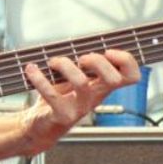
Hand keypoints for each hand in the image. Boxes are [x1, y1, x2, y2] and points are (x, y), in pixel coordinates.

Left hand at [18, 50, 139, 153]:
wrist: (40, 125)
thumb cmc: (58, 97)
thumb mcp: (74, 77)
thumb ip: (82, 62)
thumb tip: (82, 38)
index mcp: (102, 86)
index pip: (131, 76)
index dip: (126, 60)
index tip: (108, 50)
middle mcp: (95, 97)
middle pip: (114, 79)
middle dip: (98, 61)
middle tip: (81, 59)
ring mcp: (80, 108)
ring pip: (82, 83)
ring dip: (65, 65)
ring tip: (53, 62)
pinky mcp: (61, 115)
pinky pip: (52, 95)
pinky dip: (39, 78)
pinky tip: (31, 70)